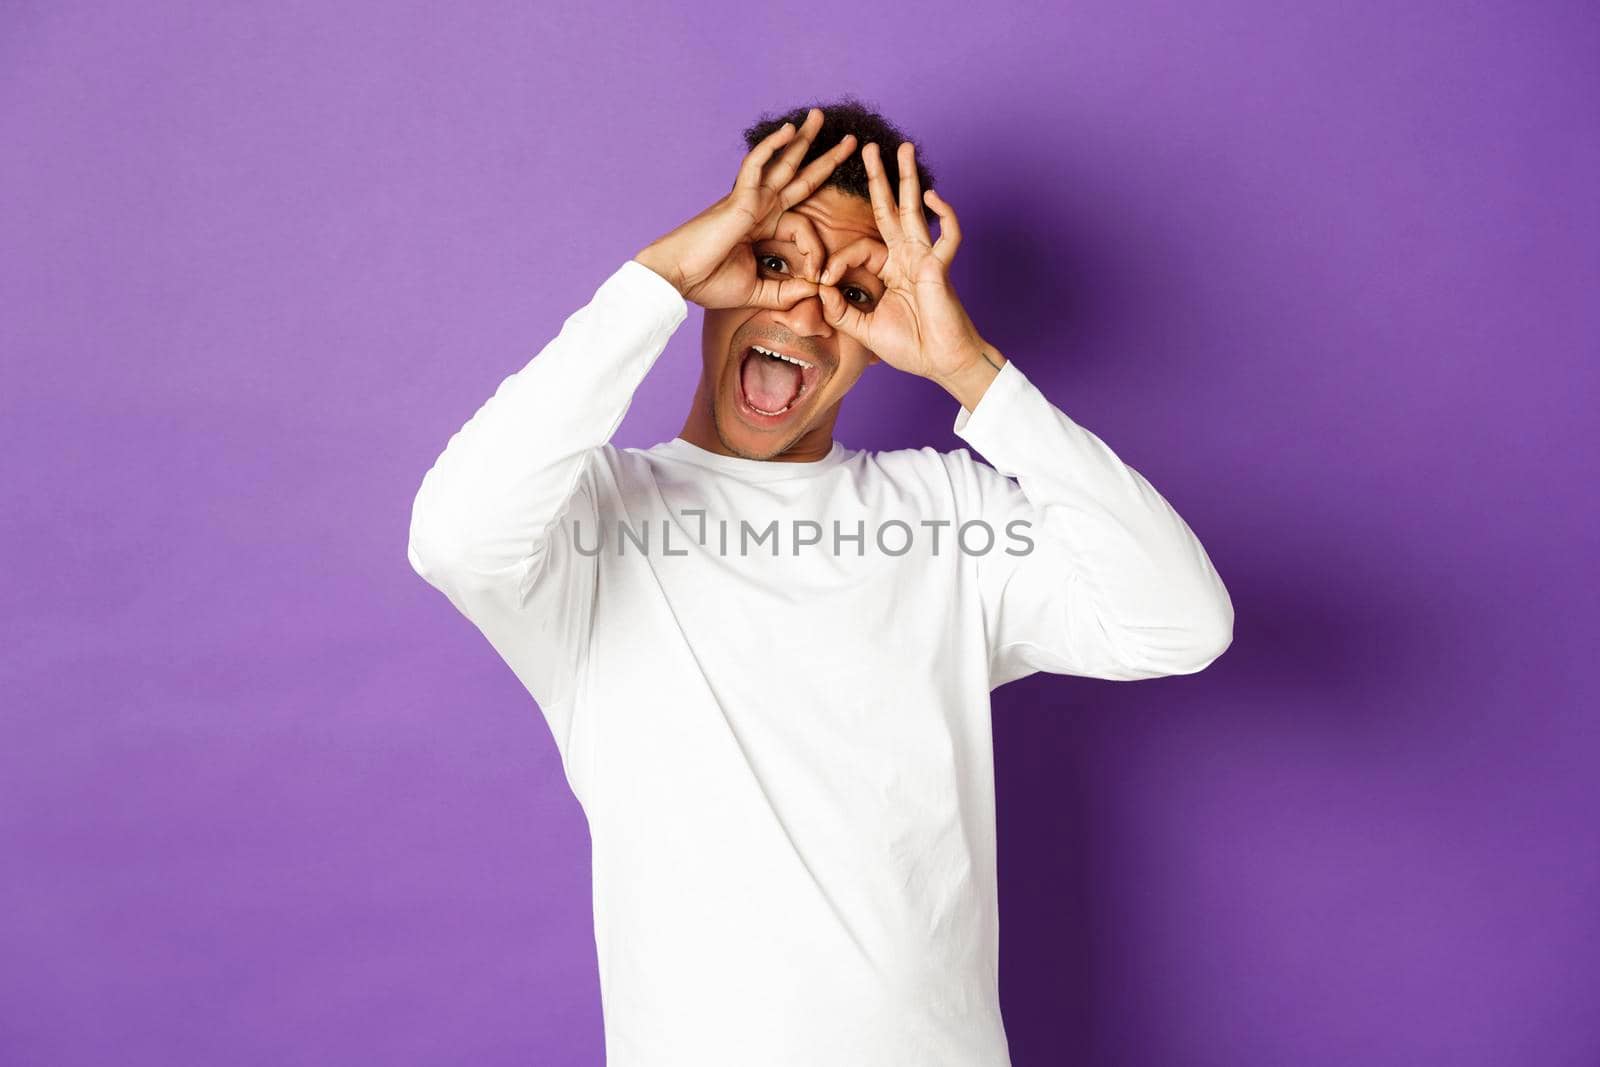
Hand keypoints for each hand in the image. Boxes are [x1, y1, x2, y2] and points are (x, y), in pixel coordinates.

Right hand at [633, 107, 857, 309]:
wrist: (678, 278)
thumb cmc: (708, 282)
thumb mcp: (757, 292)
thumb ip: (785, 292)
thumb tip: (815, 292)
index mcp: (763, 227)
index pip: (804, 227)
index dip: (817, 252)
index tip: (820, 278)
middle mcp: (759, 207)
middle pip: (798, 176)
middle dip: (823, 158)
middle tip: (850, 140)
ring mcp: (749, 199)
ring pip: (782, 162)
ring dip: (803, 140)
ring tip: (820, 117)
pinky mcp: (739, 199)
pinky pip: (757, 165)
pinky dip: (771, 146)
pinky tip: (788, 130)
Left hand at [815, 141, 992, 383]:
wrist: (941, 363)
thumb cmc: (910, 348)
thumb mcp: (865, 330)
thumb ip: (841, 312)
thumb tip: (819, 292)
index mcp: (890, 270)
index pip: (858, 248)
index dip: (836, 261)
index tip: (822, 281)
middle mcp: (907, 258)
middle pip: (890, 210)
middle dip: (880, 178)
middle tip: (868, 147)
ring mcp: (925, 260)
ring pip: (915, 211)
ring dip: (908, 179)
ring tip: (903, 149)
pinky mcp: (941, 269)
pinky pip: (947, 237)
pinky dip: (945, 216)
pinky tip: (933, 196)